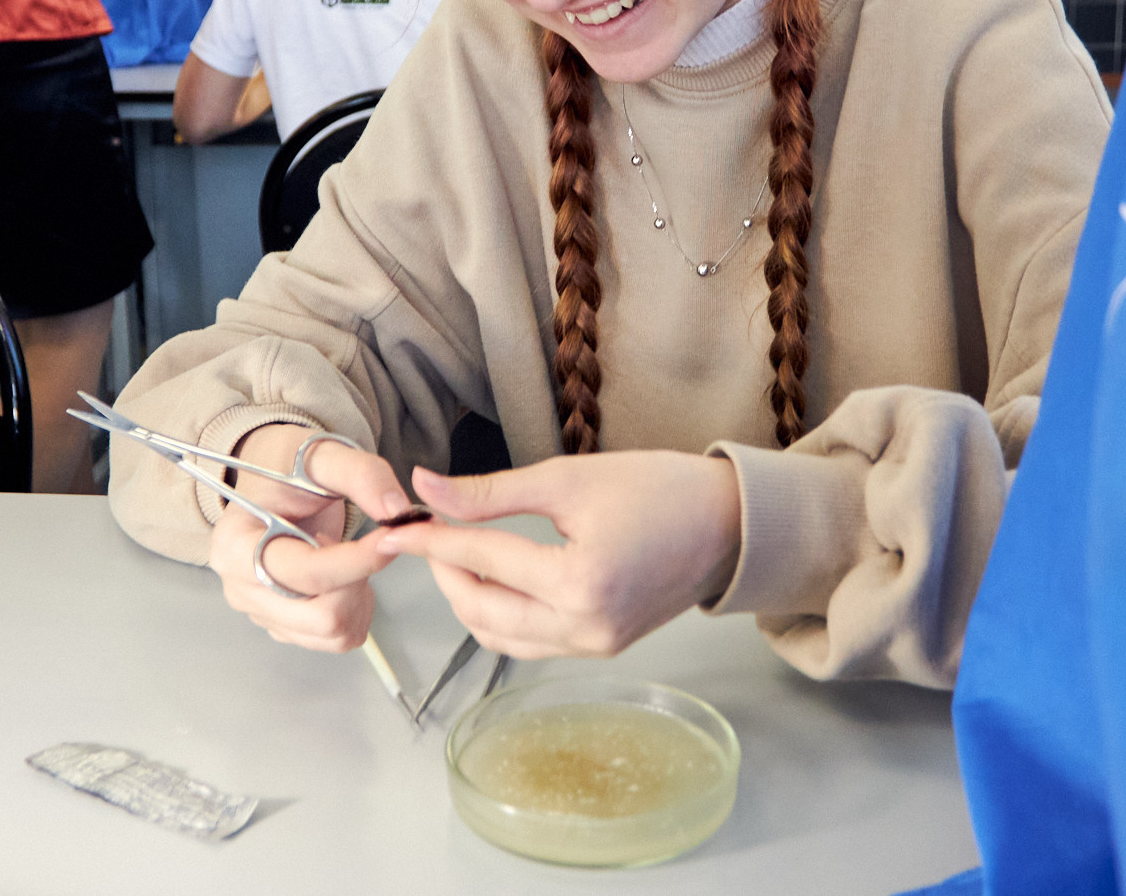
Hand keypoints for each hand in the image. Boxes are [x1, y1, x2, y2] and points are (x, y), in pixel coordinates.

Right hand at [209, 426, 414, 652]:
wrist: (274, 486)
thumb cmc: (291, 471)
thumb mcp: (324, 457)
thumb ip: (362, 475)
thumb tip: (395, 510)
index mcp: (236, 546)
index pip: (305, 572)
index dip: (358, 560)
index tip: (391, 538)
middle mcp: (240, 589)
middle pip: (322, 615)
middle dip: (359, 580)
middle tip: (366, 545)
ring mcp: (261, 614)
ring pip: (333, 633)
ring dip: (360, 598)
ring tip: (354, 559)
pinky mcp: (283, 628)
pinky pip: (335, 640)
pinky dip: (355, 612)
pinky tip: (347, 578)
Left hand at [373, 452, 742, 659]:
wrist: (729, 524)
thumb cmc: (659, 489)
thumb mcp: (570, 478)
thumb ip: (491, 492)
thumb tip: (426, 488)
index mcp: (579, 580)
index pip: (482, 560)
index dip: (431, 540)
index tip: (396, 525)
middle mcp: (585, 626)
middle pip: (481, 611)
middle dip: (444, 573)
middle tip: (427, 534)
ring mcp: (594, 645)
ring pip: (500, 637)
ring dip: (468, 599)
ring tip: (457, 554)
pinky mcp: (601, 647)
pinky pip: (530, 642)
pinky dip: (501, 615)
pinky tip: (495, 579)